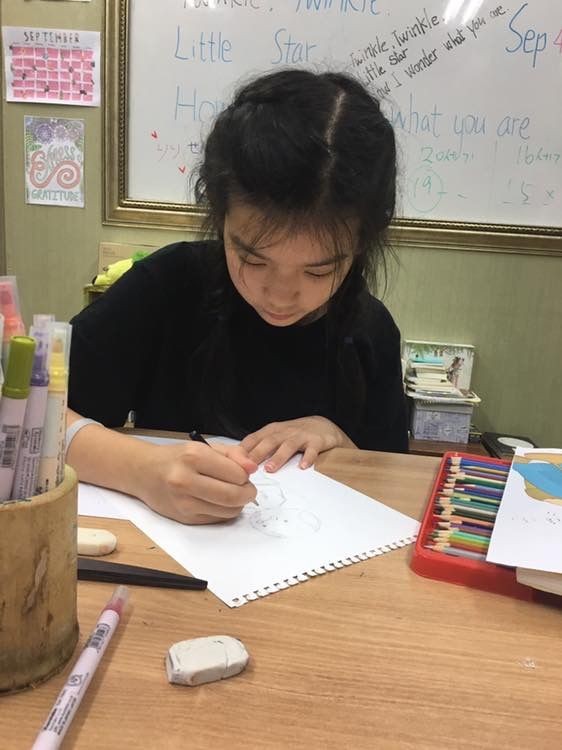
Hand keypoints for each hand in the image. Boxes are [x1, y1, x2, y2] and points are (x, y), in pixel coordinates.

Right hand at [134, 441, 257, 524]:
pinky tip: (217, 501)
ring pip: (228, 511)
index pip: (236, 474)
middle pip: (233, 496)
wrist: (144, 472)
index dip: (246, 476)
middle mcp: (186, 480)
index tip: (244, 474)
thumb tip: (252, 468)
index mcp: (193, 457)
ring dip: (238, 504)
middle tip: (248, 489)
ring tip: (231, 494)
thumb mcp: (204, 447)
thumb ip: (233, 455)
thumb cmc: (177, 458)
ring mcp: (184, 502)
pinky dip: (224, 512)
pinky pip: (217, 519)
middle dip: (248, 494)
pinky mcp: (184, 518)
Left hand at [240, 416, 354, 471]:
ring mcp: (301, 436)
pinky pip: (312, 450)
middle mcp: (285, 432)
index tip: (233, 461)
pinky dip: (308, 458)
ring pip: (288, 446)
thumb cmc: (295, 434)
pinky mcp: (316, 441)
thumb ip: (260, 447)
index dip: (244, 449)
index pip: (254, 438)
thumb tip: (238, 462)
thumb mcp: (276, 436)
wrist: (323, 426)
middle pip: (269, 442)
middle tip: (248, 467)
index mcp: (272, 431)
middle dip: (257, 453)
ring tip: (270, 469)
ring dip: (278, 457)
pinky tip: (303, 467)